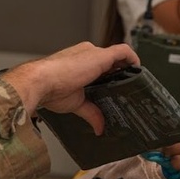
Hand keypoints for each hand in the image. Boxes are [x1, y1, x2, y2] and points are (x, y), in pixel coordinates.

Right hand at [1, 42, 138, 135]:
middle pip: (109, 60)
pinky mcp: (101, 56)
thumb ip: (90, 112)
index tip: (115, 85)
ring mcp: (94, 53)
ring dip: (126, 66)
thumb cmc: (50, 90)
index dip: (108, 74)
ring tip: (134, 80)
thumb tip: (99, 127)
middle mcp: (86, 53)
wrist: (41, 81)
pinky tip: (138, 68)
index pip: (98, 65)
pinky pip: (123, 51)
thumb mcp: (75, 103)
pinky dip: (132, 58)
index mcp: (77, 62)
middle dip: (118, 72)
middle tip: (127, 87)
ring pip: (116, 56)